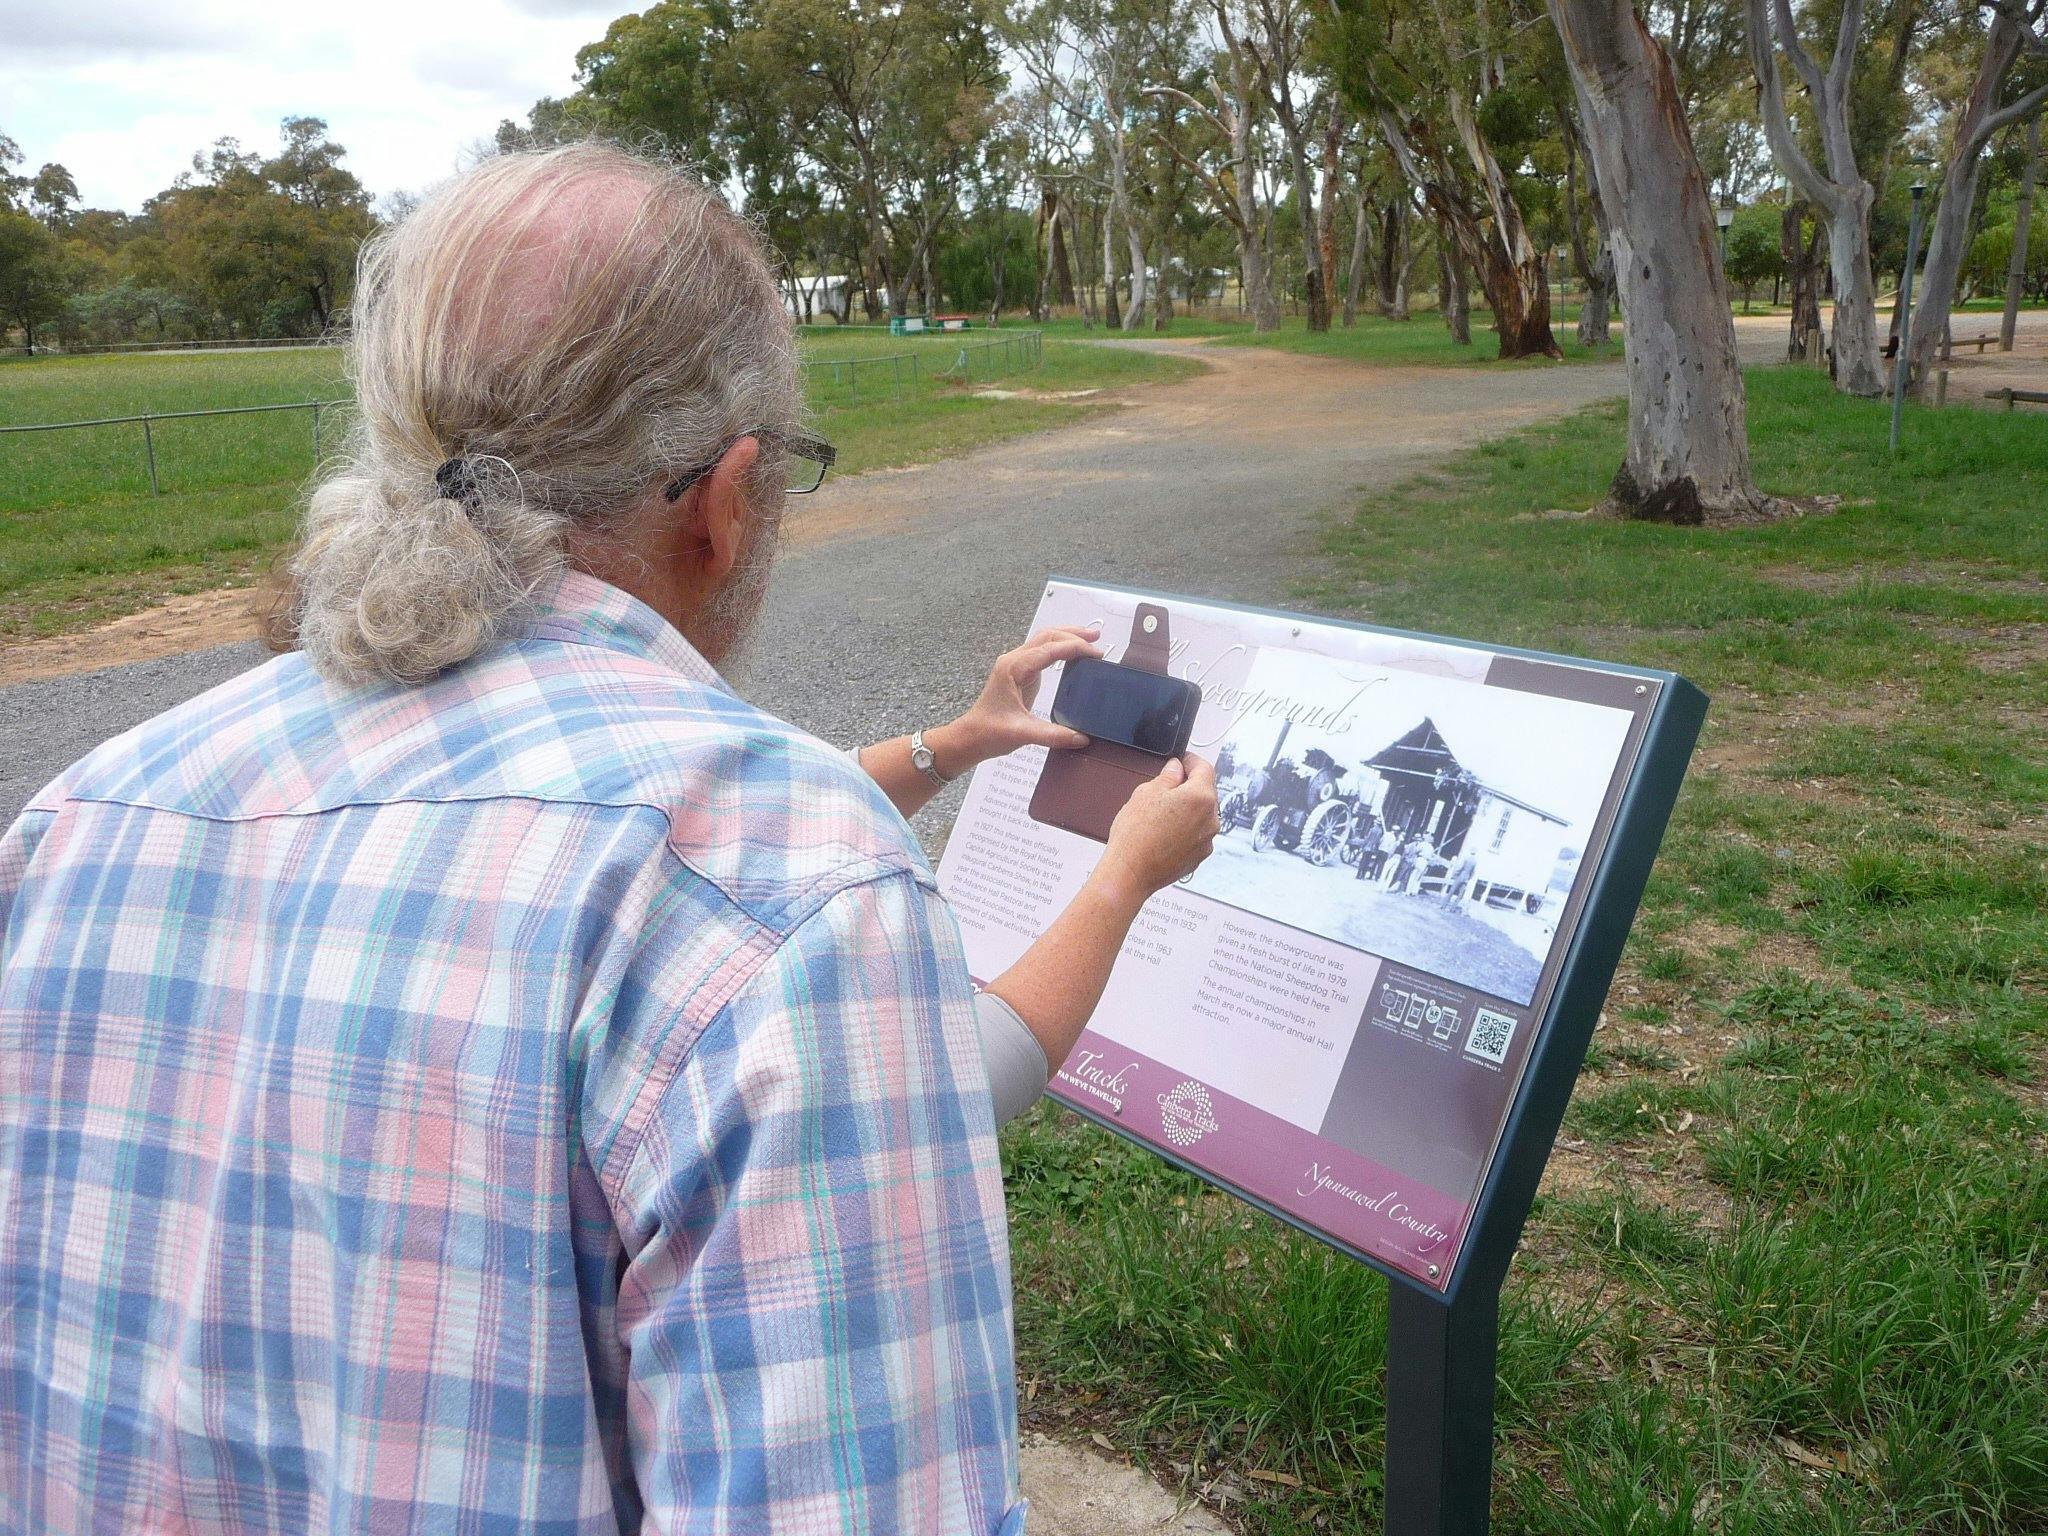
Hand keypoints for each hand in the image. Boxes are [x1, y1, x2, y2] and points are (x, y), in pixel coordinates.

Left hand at [942, 623, 1104, 769]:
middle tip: (1097, 638)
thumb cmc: (989, 732)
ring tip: (1090, 638)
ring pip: (1044, 640)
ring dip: (1067, 637)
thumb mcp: (1022, 734)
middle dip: (1073, 635)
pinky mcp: (1020, 673)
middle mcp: (1014, 661)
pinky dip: (1060, 648)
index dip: (1074, 647)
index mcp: (1013, 669)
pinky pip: (1042, 652)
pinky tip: (1073, 654)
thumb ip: (1053, 735)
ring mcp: (1016, 665)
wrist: (971, 736)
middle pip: (1047, 636)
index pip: (1049, 649)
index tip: (1095, 653)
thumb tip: (1082, 737)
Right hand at [1096, 754, 1218, 902]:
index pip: (1204, 768)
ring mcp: (1207, 840)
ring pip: (1201, 814)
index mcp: (1201, 797)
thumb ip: (1167, 776)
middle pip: (1205, 792)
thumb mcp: (1146, 792)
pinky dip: (1185, 829)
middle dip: (1188, 786)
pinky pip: (1196, 834)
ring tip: (1160, 815)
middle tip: (1165, 787)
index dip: (1190, 761)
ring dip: (1187, 809)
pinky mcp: (1199, 856)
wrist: (1130, 872)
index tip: (1181, 760)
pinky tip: (1164, 832)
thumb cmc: (1136, 835)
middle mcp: (1211, 819)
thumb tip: (1176, 768)